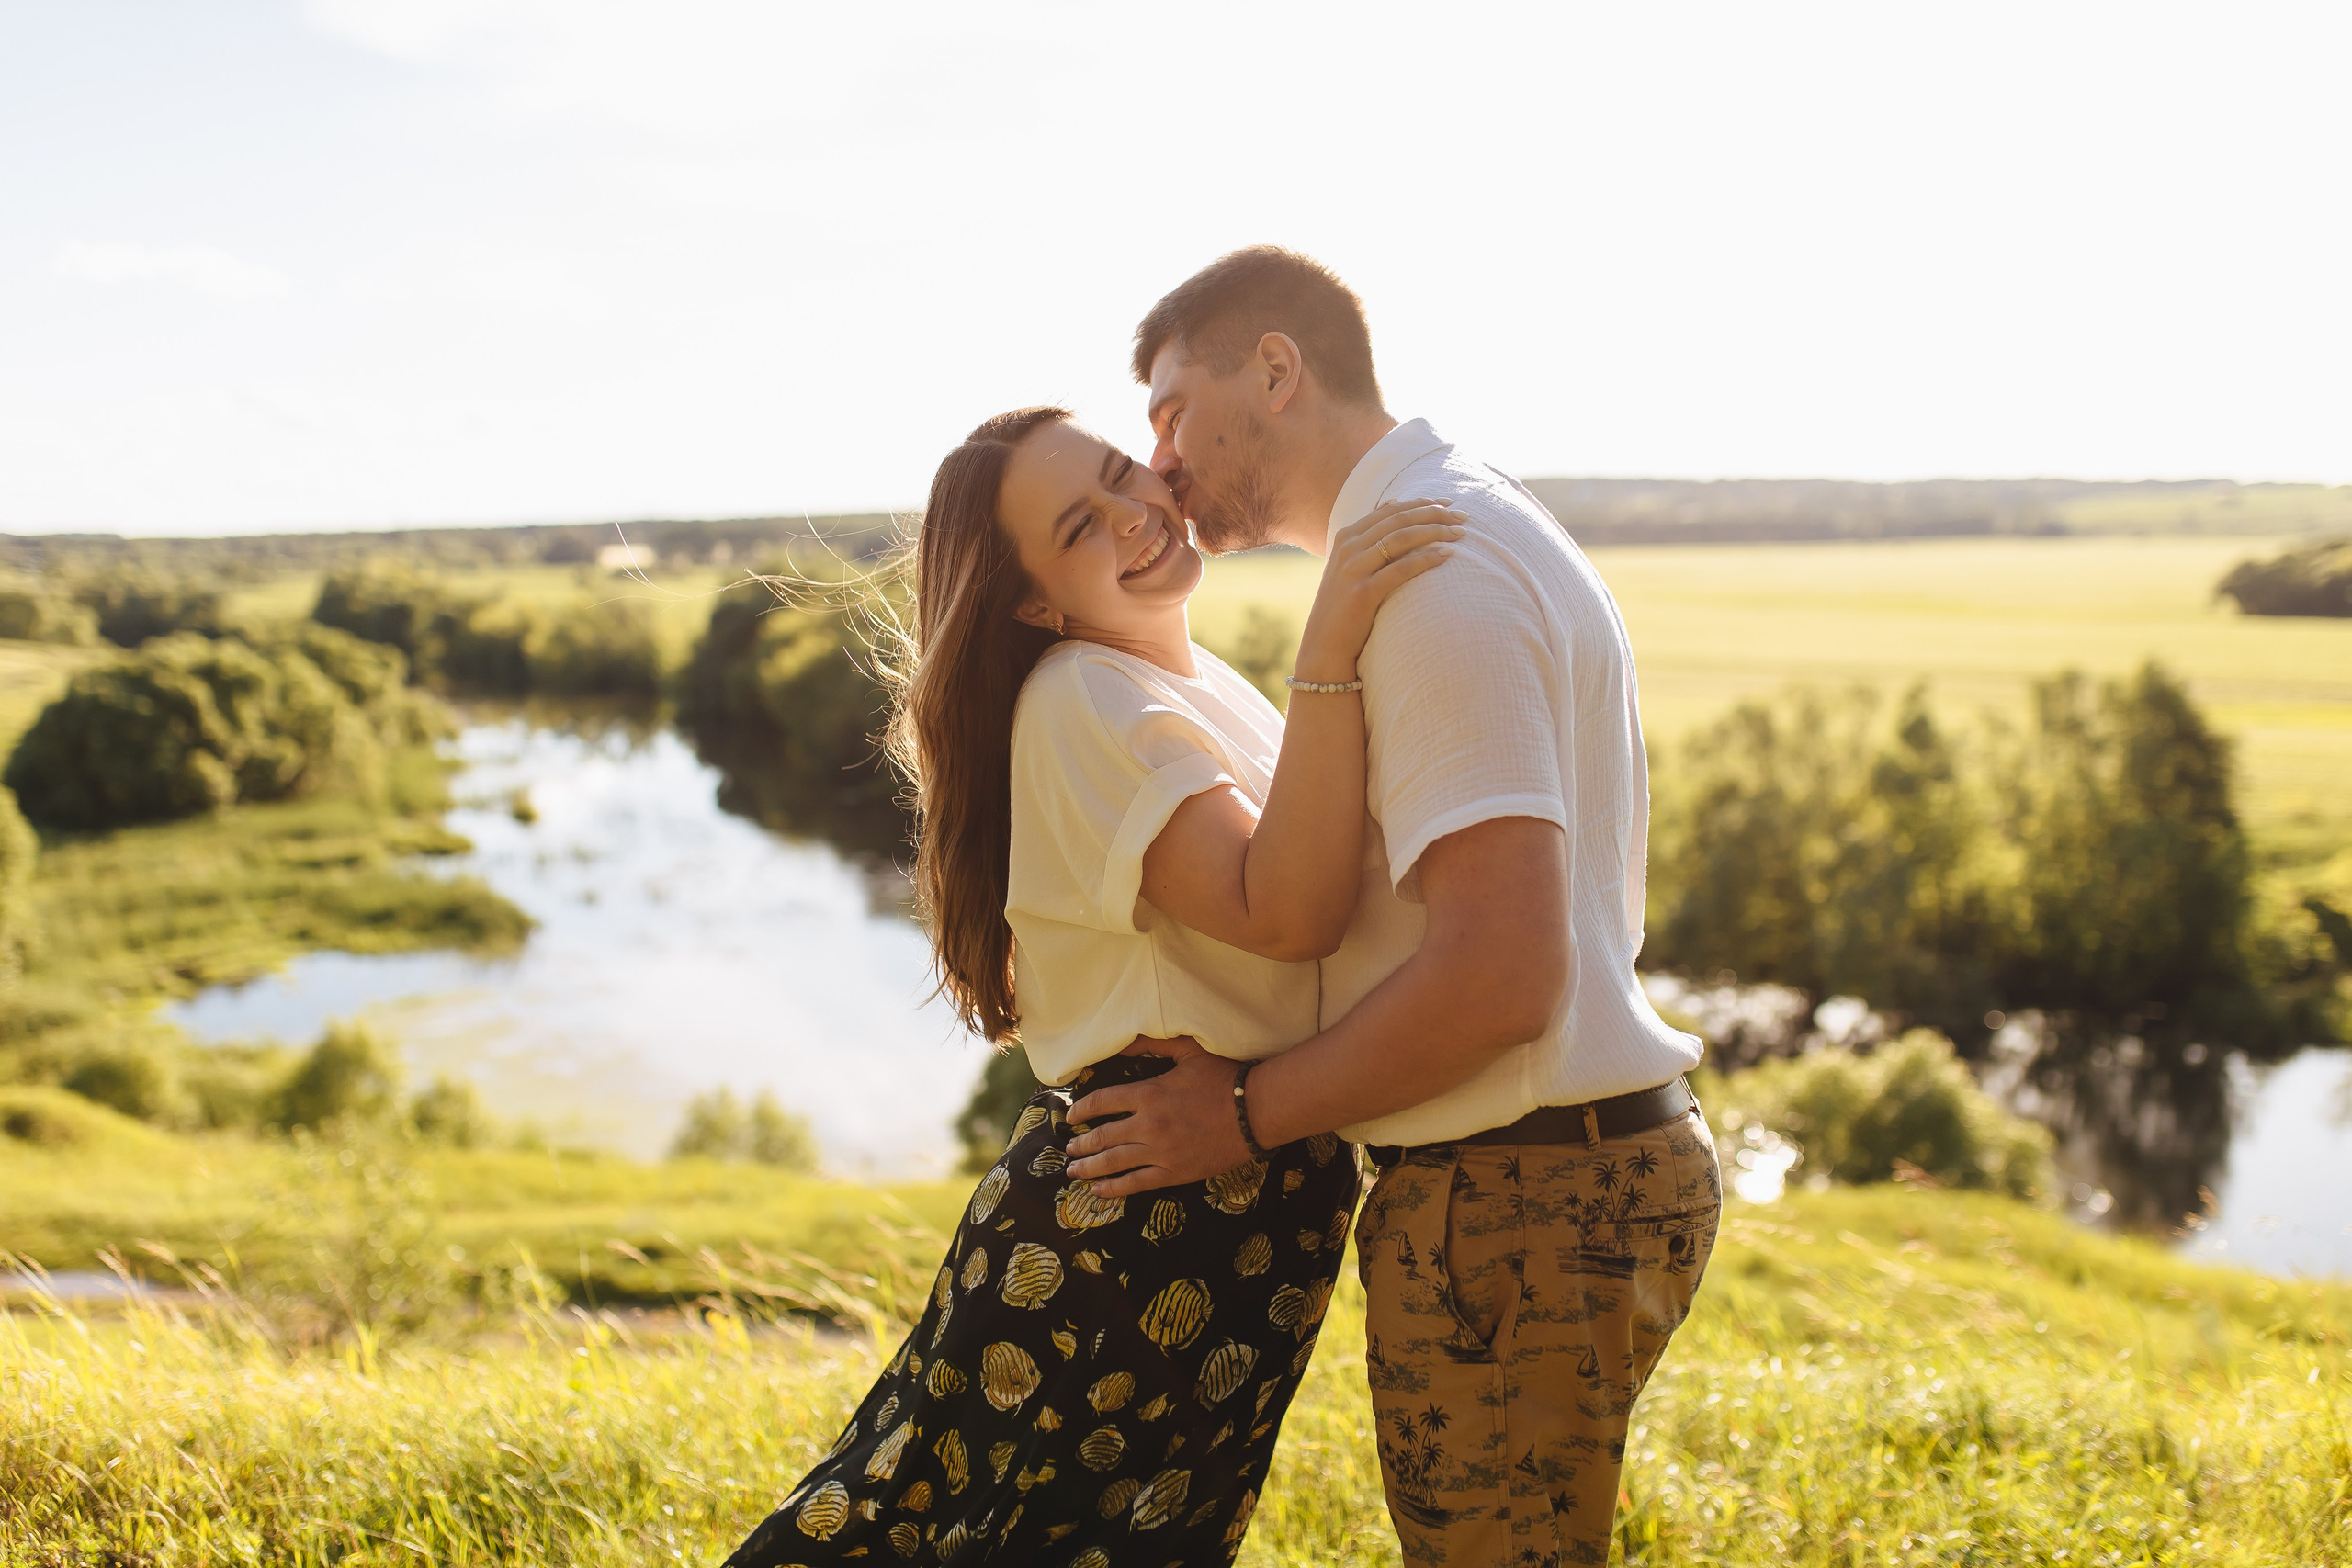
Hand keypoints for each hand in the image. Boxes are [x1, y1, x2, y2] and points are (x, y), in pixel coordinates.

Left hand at [1064, 1040, 1254, 1196]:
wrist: (1255, 1111)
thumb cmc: (1224, 1078)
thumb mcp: (1189, 1051)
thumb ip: (1154, 1044)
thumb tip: (1125, 1041)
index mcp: (1149, 1094)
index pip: (1103, 1102)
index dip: (1082, 1110)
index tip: (1071, 1116)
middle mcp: (1148, 1125)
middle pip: (1103, 1136)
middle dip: (1081, 1144)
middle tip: (1069, 1147)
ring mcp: (1160, 1152)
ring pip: (1114, 1163)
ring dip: (1089, 1168)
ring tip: (1074, 1170)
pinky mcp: (1174, 1172)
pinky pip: (1137, 1183)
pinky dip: (1114, 1189)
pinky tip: (1099, 1191)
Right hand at [1292, 498, 1463, 683]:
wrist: (1324, 644)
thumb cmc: (1344, 605)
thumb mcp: (1350, 564)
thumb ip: (1368, 537)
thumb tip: (1394, 505)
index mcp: (1346, 536)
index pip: (1390, 510)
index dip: (1422, 503)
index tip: (1448, 502)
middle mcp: (1348, 548)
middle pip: (1399, 519)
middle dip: (1435, 513)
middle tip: (1463, 515)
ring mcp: (1353, 569)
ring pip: (1401, 538)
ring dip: (1435, 531)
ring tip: (1460, 532)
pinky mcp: (1362, 593)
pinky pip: (1400, 569)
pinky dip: (1425, 559)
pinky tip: (1446, 555)